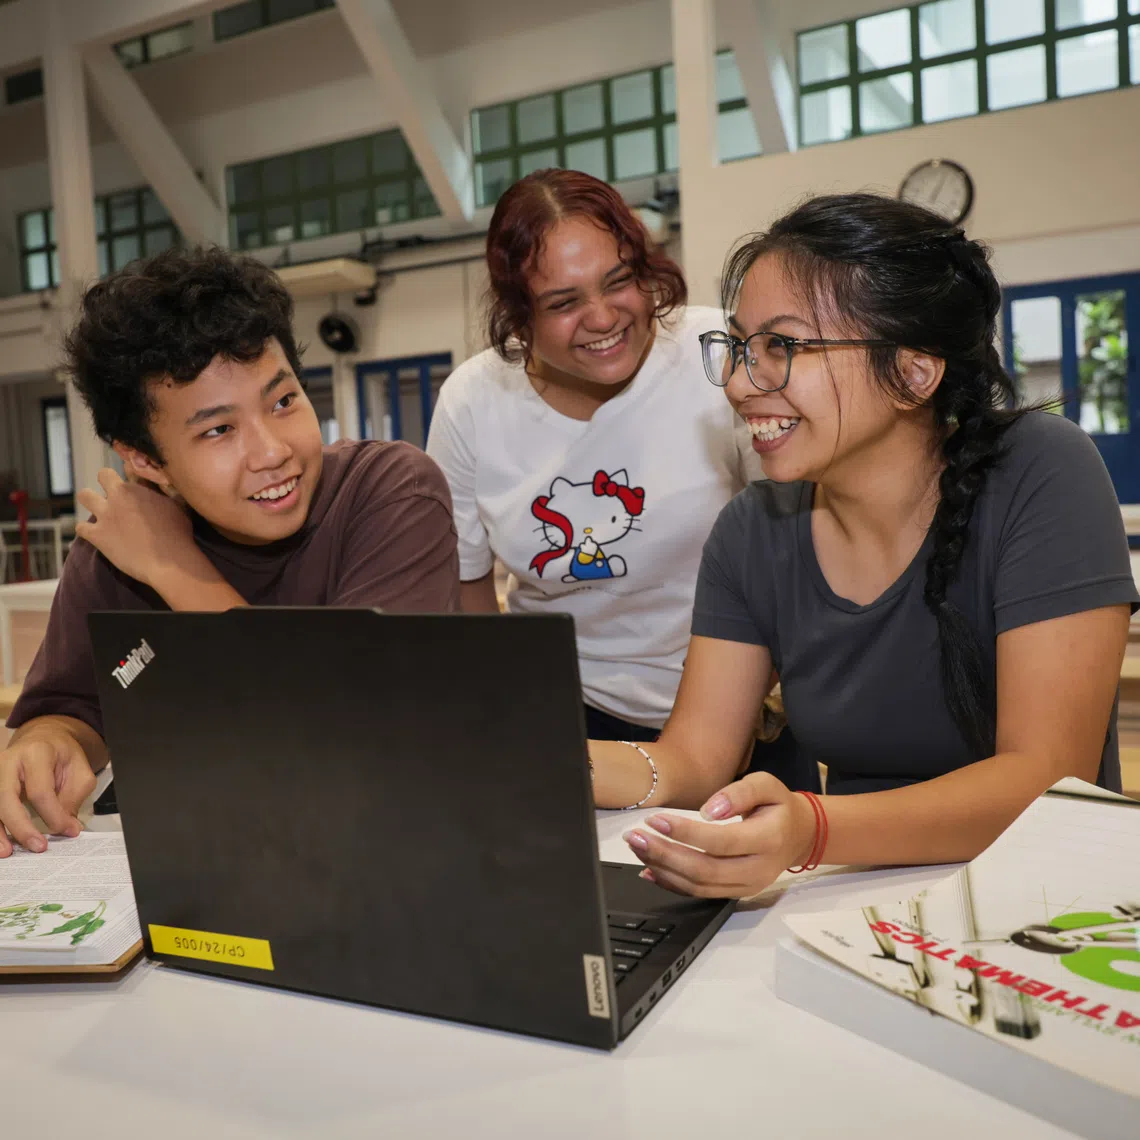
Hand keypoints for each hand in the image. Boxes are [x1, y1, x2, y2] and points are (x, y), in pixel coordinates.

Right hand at [0, 729, 95, 856]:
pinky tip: (1, 842)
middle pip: (6, 798)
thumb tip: (67, 828)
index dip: (53, 814)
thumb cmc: (61, 754)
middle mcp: (9, 761)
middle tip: (38, 847)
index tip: (67, 830)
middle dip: (21, 827)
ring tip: (7, 852)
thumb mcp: (79, 770)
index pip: (40, 790)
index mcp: (36, 753)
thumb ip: (73, 798)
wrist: (44, 738)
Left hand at [76, 468, 193, 588]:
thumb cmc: (178, 533)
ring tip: (101, 512)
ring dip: (90, 500)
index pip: (128, 468)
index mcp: (139, 487)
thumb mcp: (177, 504)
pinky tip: (96, 535)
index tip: (135, 484)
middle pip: (103, 475)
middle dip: (107, 482)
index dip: (132, 475)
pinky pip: (80, 527)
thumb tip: (159, 481)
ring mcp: (105, 515)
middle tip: (117, 497)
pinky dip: (86, 530)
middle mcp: (118, 496)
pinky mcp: (97, 535)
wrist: (168, 561)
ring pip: (84, 495)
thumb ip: (162, 491)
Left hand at [621, 773, 818, 897]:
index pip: (720, 841)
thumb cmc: (778, 806)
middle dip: (664, 854)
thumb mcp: (766, 784)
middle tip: (634, 837)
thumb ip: (739, 793)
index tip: (655, 820)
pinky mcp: (736, 892)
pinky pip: (700, 894)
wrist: (798, 835)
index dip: (685, 833)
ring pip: (698, 886)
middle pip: (704, 870)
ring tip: (637, 848)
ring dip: (662, 868)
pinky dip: (671, 883)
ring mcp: (747, 885)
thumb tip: (710, 810)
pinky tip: (649, 869)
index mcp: (768, 839)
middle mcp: (758, 869)